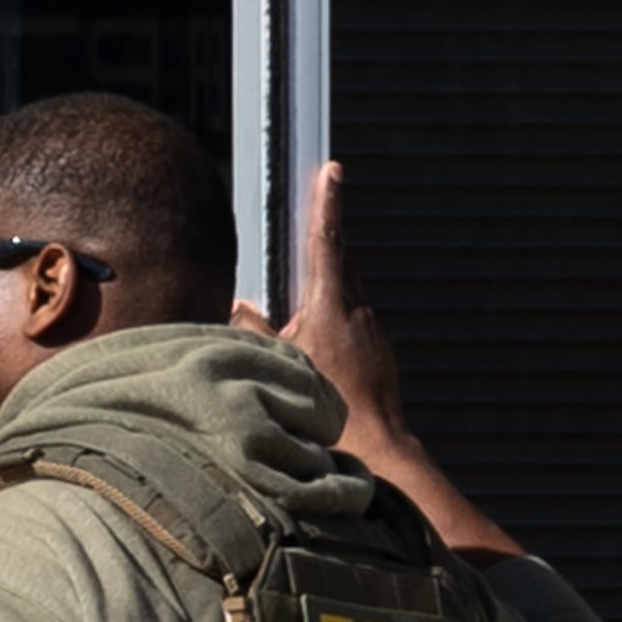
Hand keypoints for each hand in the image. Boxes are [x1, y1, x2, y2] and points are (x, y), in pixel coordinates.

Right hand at [234, 161, 407, 447]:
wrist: (378, 450)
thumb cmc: (328, 411)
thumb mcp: (278, 367)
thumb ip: (255, 330)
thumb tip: (240, 306)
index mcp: (331, 306)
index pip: (327, 241)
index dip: (327, 203)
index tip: (331, 171)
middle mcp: (358, 311)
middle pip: (337, 266)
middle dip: (321, 251)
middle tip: (310, 230)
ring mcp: (373, 332)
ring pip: (343, 300)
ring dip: (321, 304)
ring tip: (301, 332)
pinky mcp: (380, 352)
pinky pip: (351, 328)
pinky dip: (332, 331)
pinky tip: (319, 362)